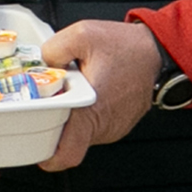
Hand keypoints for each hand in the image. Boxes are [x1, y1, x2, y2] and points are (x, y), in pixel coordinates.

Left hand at [36, 20, 162, 171]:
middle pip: (68, 141)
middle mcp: (105, 125)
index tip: (35, 148)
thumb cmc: (125, 46)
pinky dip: (85, 113)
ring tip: (72, 91)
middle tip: (47, 104)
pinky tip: (86, 93)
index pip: (68, 153)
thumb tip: (41, 62)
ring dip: (70, 117)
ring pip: (81, 132)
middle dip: (52, 125)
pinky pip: (94, 125)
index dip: (48, 156)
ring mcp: (113, 127)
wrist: (156, 49)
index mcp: (92, 110)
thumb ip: (53, 49)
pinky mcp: (119, 124)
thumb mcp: (82, 35)